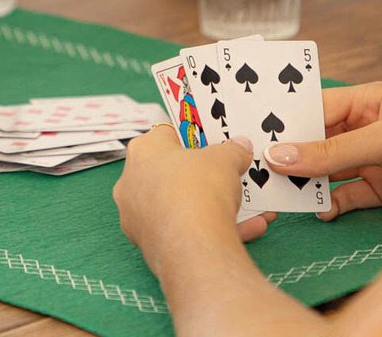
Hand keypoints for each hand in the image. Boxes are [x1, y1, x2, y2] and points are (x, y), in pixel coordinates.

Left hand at [114, 128, 277, 272]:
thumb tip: (240, 147)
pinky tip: (250, 229)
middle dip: (205, 175)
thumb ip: (233, 150)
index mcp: (142, 152)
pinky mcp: (151, 246)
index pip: (166, 134)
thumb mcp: (225, 159)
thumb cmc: (199, 190)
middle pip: (173, 173)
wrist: (193, 248)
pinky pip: (186, 231)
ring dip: (216, 205)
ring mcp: (139, 217)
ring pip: (182, 206)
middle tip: (230, 174)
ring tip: (249, 206)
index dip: (193, 136)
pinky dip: (216, 228)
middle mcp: (131, 183)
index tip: (214, 143)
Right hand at [263, 82, 381, 218]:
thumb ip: (333, 151)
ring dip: (309, 183)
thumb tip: (280, 156)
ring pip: (328, 170)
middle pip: (316, 140)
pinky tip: (321, 212)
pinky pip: (347, 195)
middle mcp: (366, 126)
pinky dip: (332, 204)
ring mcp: (374, 159)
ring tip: (284, 196)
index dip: (284, 122)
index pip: (313, 107)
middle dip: (291, 155)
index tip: (252, 138)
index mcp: (367, 99)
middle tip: (260, 171)